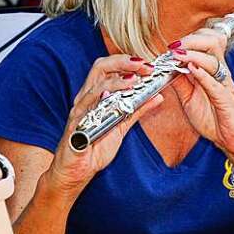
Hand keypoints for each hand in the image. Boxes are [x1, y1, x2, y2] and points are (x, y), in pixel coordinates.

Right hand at [48, 54, 160, 195]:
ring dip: (116, 81)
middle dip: (123, 62)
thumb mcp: (122, 126)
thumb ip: (138, 110)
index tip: (148, 64)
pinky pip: (86, 110)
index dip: (128, 61)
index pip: (109, 67)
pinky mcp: (75, 126)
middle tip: (144, 66)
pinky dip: (99, 102)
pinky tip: (112, 99)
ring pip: (95, 86)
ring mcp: (79, 111)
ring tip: (134, 81)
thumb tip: (158, 96)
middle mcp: (86, 98)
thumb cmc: (94, 148)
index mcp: (96, 95)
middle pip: (100, 67)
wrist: (75, 172)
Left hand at [167, 29, 233, 156]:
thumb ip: (180, 82)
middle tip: (174, 47)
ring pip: (213, 60)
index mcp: (213, 70)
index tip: (171, 45)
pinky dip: (203, 75)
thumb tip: (166, 68)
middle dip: (191, 40)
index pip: (206, 42)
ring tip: (178, 55)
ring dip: (193, 54)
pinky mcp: (227, 100)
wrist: (233, 142)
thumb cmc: (214, 119)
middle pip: (213, 43)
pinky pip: (215, 84)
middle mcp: (221, 73)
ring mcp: (225, 85)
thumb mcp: (189, 98)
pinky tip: (191, 69)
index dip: (189, 39)